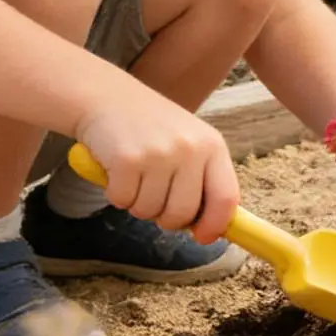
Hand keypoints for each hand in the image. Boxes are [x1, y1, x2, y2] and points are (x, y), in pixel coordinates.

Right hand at [75, 79, 239, 244]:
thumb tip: (209, 229)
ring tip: (135, 177)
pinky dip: (116, 194)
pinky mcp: (127, 159)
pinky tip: (117, 171)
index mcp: (212, 146)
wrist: (108, 99)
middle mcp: (190, 149)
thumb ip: (201, 180)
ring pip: (149, 211)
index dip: (215, 224)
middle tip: (154, 199)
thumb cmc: (152, 129)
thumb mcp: (189, 144)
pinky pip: (122, 201)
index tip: (203, 237)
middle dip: (166, 218)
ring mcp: (159, 153)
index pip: (226, 197)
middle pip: (183, 213)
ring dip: (137, 204)